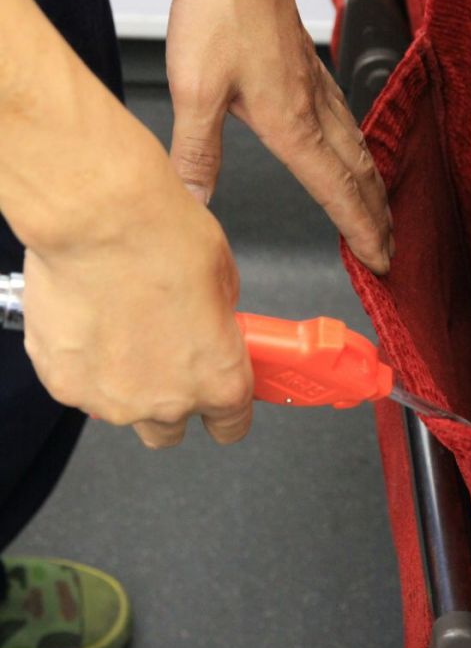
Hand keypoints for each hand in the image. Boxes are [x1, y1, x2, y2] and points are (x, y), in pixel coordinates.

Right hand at [22, 144, 252, 448]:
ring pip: (120, 407)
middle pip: (169, 429)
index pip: (230, 426)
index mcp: (217, 380)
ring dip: (125, 378)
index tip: (220, 395)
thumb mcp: (223, 276)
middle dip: (172, 397)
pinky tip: (91, 319)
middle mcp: (164, 402)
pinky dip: (86, 360)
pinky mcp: (62, 381)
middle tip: (167, 353)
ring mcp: (108, 398)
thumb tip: (209, 320)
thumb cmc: (162, 237)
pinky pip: (80, 383)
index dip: (227, 411)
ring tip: (122, 323)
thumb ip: (219, 319)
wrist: (98, 218)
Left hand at [166, 0, 393, 274]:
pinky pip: (345, 121)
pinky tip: (351, 149)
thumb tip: (195, 201)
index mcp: (291, 122)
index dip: (361, 230)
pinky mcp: (308, 67)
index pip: (336, 191)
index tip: (381, 261)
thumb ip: (196, 151)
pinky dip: (358, 150)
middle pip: (358, 175)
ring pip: (357, 148)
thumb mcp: (195, 88)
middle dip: (377, 218)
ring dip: (372, 187)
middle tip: (392, 250)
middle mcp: (314, 108)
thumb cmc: (221, 9)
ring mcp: (316, 86)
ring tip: (382, 212)